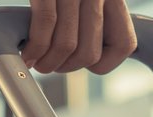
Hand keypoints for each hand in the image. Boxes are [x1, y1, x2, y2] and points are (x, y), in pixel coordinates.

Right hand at [22, 0, 139, 74]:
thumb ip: (92, 14)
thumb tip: (84, 52)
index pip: (125, 44)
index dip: (104, 64)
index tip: (85, 64)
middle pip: (89, 51)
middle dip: (66, 67)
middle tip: (50, 63)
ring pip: (67, 45)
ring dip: (48, 62)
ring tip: (36, 59)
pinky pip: (45, 27)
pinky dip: (34, 48)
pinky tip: (28, 52)